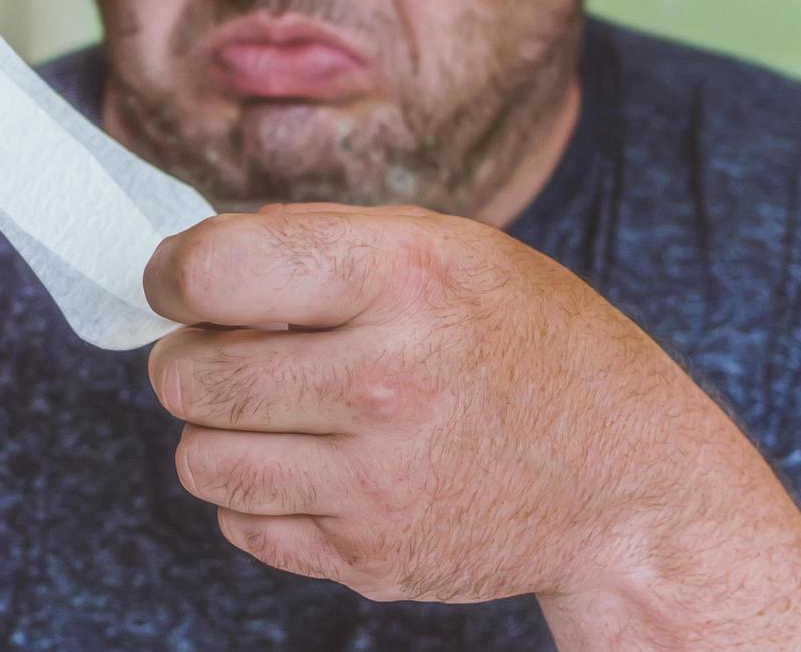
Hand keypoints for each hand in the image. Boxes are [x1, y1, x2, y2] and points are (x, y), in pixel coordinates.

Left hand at [143, 203, 800, 644]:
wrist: (626, 481)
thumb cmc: (528, 340)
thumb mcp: (450, 247)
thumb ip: (322, 240)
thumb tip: (197, 257)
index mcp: (404, 280)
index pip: (216, 271)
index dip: (174, 273)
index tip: (181, 282)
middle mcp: (387, 384)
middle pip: (187, 376)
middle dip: (186, 356)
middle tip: (227, 348)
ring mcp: (378, 485)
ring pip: (197, 460)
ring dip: (216, 430)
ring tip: (271, 409)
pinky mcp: (370, 559)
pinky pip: (242, 525)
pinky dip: (258, 493)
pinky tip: (314, 463)